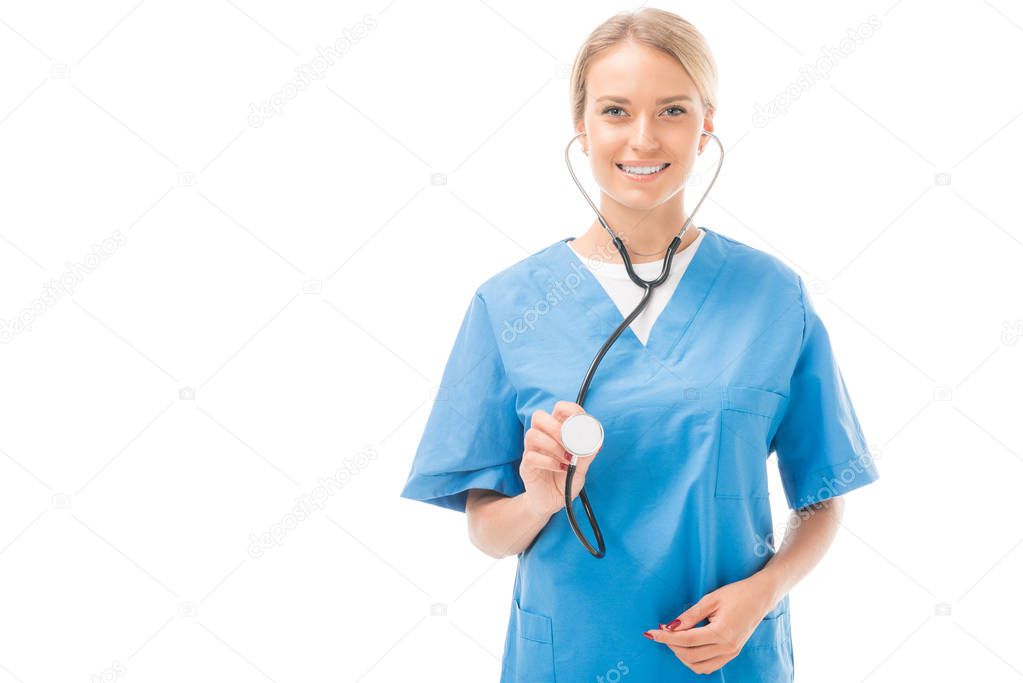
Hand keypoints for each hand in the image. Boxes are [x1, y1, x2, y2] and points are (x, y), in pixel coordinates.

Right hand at [519, 401, 600, 518]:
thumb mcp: (581, 469)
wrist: (551, 503)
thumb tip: (595, 443)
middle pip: (539, 416)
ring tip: (566, 459)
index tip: (581, 421)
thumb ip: (587, 456)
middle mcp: (542, 438)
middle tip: (569, 443)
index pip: (558, 409)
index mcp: (556, 432)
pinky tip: (560, 468)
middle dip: (556, 427)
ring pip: (532, 434)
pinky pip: (531, 456)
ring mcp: (531, 451)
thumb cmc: (565, 481)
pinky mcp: (526, 466)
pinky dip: (548, 461)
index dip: (570, 409)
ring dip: (552, 445)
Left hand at [642, 576, 777, 674]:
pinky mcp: (732, 654)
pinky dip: (694, 661)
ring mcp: (731, 653)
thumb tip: (670, 627)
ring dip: (682, 656)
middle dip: (671, 646)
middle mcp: (727, 647)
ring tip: (673, 639)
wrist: (760, 597)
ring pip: (699, 666)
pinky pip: (709, 666)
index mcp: (721, 632)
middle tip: (661, 632)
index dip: (666, 638)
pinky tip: (687, 647)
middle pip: (690, 655)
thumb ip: (689, 616)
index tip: (652, 632)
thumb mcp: (710, 599)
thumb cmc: (736, 594)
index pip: (687, 641)